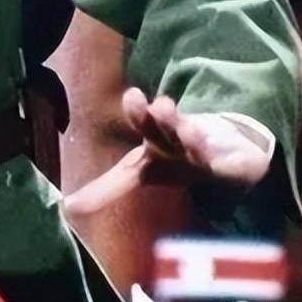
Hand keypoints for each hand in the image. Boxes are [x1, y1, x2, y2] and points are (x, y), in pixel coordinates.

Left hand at [63, 88, 270, 219]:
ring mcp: (207, 150)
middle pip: (171, 125)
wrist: (227, 150)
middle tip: (156, 104)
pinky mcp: (232, 164)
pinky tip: (225, 162)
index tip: (132, 95)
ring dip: (193, 133)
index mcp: (157, 139)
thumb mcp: (140, 173)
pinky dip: (230, 161)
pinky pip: (232, 163)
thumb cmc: (175, 158)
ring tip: (189, 127)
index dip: (138, 111)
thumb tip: (68, 206)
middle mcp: (181, 138)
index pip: (143, 121)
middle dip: (162, 116)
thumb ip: (106, 187)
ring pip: (199, 139)